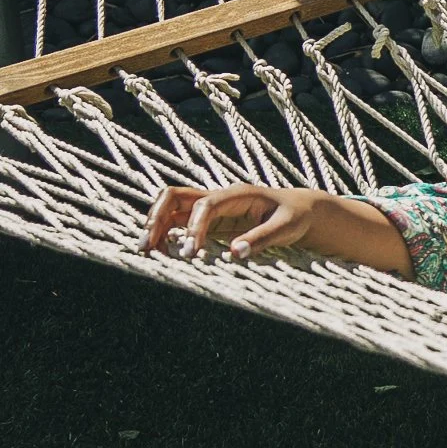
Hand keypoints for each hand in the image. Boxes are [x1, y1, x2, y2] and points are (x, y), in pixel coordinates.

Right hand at [141, 184, 324, 261]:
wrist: (299, 210)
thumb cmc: (294, 216)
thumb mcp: (286, 227)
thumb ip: (262, 238)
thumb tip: (235, 253)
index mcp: (238, 194)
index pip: (206, 205)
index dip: (194, 227)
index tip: (189, 253)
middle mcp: (218, 197)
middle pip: (175, 196)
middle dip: (157, 218)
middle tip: (147, 247)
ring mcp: (210, 207)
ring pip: (171, 208)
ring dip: (155, 226)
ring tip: (146, 251)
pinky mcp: (207, 221)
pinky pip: (178, 222)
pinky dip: (165, 234)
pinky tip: (161, 252)